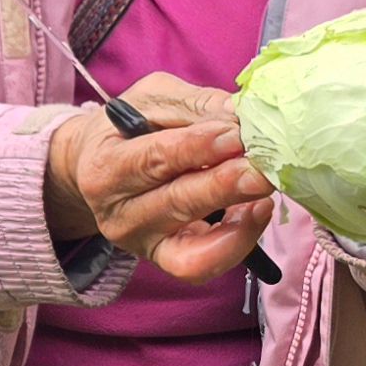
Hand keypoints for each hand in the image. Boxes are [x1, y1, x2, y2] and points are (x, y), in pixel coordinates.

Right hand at [44, 74, 273, 280]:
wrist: (100, 165)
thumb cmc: (132, 125)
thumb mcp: (154, 99)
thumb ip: (194, 105)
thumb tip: (239, 116)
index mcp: (104, 165)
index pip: (154, 159)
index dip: (198, 147)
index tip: (236, 134)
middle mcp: (117, 212)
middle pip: (176, 202)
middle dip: (225, 184)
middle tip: (264, 166)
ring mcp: (141, 242)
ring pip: (192, 244)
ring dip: (238, 217)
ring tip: (265, 186)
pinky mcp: (164, 260)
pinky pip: (201, 266)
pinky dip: (235, 243)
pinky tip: (256, 211)